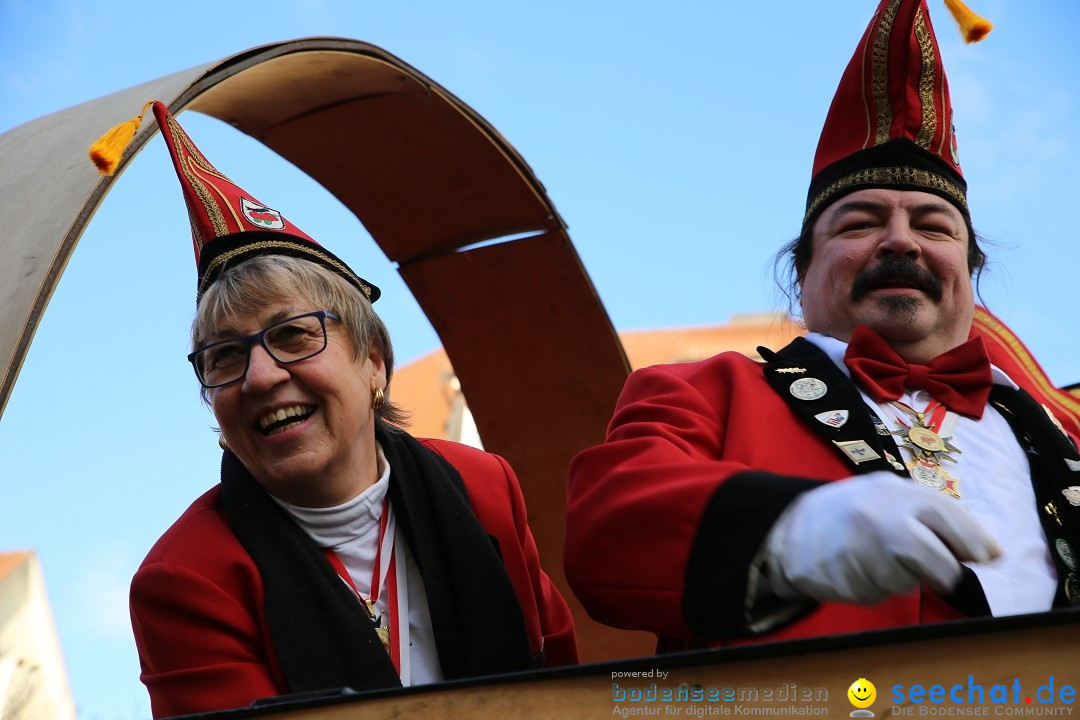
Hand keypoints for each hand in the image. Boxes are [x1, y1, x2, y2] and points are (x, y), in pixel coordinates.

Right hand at [763, 471, 1001, 604]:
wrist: (791, 529)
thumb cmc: (853, 511)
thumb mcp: (892, 495)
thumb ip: (938, 516)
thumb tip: (991, 552)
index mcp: (900, 494)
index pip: (954, 522)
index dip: (975, 545)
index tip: (986, 558)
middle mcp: (885, 522)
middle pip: (942, 566)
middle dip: (944, 574)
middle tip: (933, 569)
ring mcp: (865, 554)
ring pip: (911, 583)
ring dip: (902, 578)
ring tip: (876, 556)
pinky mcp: (850, 583)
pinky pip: (882, 594)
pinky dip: (876, 586)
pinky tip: (858, 567)